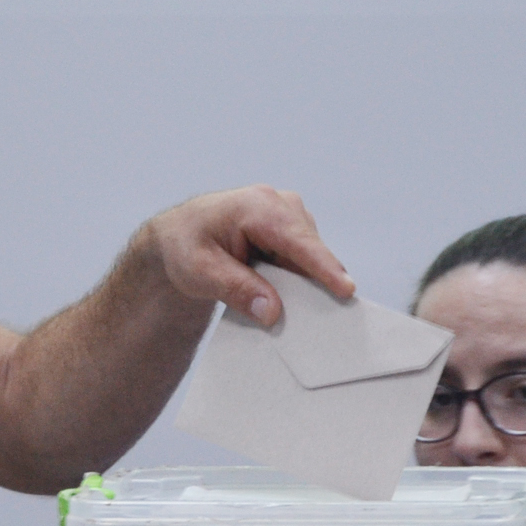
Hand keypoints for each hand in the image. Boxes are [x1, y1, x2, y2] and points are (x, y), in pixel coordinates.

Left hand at [142, 186, 351, 326]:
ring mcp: (289, 216)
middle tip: (323, 321)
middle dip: (318, 282)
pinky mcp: (291, 232)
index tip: (346, 289)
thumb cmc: (186, 246)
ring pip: (310, 257)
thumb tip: (272, 312)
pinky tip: (293, 302)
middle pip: (310, 250)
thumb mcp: (199, 271)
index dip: (323, 266)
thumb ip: (236, 289)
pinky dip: (301, 281)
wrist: (180, 235)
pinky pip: (305, 260)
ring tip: (301, 315)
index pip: (297, 239)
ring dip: (307, 284)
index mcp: (257, 206)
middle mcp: (279, 204)